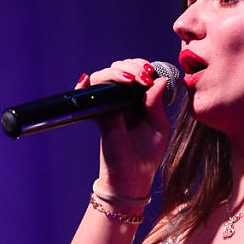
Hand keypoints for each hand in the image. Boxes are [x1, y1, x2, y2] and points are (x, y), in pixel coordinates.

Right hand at [82, 58, 172, 198]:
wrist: (132, 176)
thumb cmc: (147, 153)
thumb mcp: (159, 126)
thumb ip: (156, 103)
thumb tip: (159, 80)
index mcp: (140, 98)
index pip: (138, 70)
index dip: (143, 66)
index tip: (151, 72)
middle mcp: (122, 98)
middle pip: (120, 68)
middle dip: (132, 66)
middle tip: (143, 76)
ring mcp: (108, 105)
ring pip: (104, 77)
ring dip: (116, 73)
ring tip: (131, 80)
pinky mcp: (97, 115)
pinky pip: (87, 96)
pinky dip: (84, 86)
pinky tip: (88, 81)